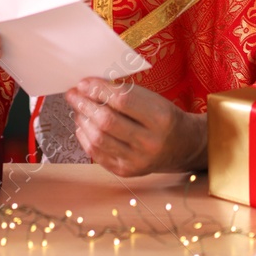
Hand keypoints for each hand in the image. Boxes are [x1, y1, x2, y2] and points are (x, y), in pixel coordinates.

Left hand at [65, 77, 207, 175]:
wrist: (182, 146)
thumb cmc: (163, 117)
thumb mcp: (153, 99)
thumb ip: (124, 93)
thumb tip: (88, 86)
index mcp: (161, 118)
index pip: (122, 100)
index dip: (98, 90)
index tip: (83, 82)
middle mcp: (150, 142)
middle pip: (107, 121)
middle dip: (84, 104)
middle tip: (73, 94)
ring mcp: (137, 161)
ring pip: (99, 139)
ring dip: (82, 120)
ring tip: (78, 108)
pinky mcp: (126, 172)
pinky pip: (97, 154)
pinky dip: (85, 137)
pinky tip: (84, 125)